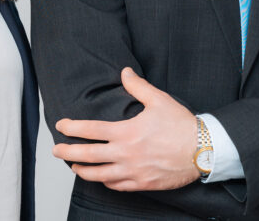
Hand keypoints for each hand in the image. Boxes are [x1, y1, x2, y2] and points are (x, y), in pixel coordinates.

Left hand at [52, 67, 199, 190]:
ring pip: (99, 175)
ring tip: (74, 167)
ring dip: (83, 171)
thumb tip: (124, 72)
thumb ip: (138, 86)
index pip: (91, 130)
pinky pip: (117, 186)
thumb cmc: (181, 125)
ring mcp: (133, 171)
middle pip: (88, 156)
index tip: (62, 125)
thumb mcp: (159, 100)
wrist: (202, 150)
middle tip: (56, 150)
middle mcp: (126, 153)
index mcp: (127, 132)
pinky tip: (102, 178)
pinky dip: (105, 182)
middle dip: (68, 152)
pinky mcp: (142, 183)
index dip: (73, 128)